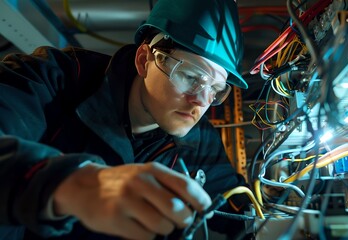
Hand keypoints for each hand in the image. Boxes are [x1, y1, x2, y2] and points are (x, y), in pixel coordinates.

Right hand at [53, 162, 211, 239]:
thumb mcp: (146, 174)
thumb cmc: (123, 183)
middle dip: (184, 221)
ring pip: (162, 226)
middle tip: (180, 222)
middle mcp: (141, 182)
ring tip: (156, 224)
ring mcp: (127, 200)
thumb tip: (196, 207)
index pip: (186, 186)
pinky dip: (148, 237)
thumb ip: (169, 186)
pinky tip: (140, 228)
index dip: (200, 201)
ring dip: (164, 230)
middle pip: (177, 209)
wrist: (85, 187)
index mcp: (153, 170)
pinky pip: (144, 237)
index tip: (204, 210)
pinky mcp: (115, 219)